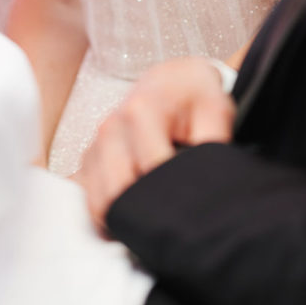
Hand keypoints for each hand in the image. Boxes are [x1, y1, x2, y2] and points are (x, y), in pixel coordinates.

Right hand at [79, 57, 234, 229]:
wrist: (174, 80)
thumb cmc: (196, 96)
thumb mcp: (216, 111)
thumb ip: (213, 145)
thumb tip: (210, 182)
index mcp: (141, 111)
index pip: (151, 172)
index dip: (174, 197)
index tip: (191, 205)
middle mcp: (111, 127)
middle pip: (118, 193)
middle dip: (146, 214)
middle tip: (173, 223)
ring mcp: (96, 144)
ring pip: (99, 202)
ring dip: (124, 218)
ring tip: (155, 221)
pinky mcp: (89, 159)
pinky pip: (90, 199)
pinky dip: (108, 213)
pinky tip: (134, 213)